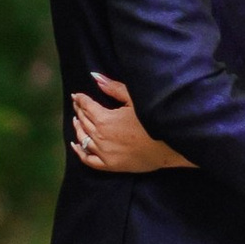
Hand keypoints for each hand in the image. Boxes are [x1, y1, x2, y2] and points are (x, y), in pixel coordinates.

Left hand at [70, 72, 189, 175]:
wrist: (168, 146)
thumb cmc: (152, 120)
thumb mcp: (134, 99)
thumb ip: (113, 88)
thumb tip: (95, 77)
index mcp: (104, 119)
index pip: (86, 106)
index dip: (80, 99)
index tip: (76, 95)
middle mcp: (100, 136)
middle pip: (83, 121)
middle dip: (79, 110)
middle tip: (77, 104)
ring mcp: (103, 153)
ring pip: (83, 138)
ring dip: (78, 127)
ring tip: (76, 120)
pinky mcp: (109, 165)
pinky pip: (88, 160)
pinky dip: (80, 152)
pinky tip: (76, 145)